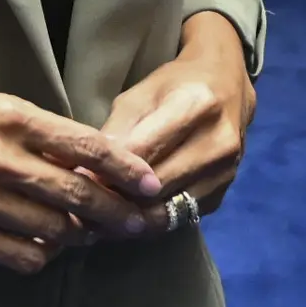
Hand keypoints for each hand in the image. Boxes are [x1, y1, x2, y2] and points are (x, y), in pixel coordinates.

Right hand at [0, 70, 167, 274]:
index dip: (126, 169)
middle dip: (119, 214)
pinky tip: (47, 245)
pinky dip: (44, 254)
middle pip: (79, 197)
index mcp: (8, 118)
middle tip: (141, 222)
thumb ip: (38, 130)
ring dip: (83, 236)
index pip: (85, 146)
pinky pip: (22, 256)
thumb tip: (90, 159)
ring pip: (56, 232)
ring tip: (95, 234)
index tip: (151, 184)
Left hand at [101, 12, 256, 219]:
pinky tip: (127, 214)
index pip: (142, 151)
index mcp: (195, 106)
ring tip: (100, 214)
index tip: (79, 178)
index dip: (107, 169)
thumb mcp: (138, 96)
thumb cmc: (174, 86)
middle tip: (84, 203)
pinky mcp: (222, 196)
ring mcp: (225, 173)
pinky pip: (178, 219)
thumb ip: (114, 133)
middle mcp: (217, 143)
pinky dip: (150, 220)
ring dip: (131, 216)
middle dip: (116, 197)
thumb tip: (82, 170)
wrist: (227, 88)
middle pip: (155, 186)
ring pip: (167, 210)